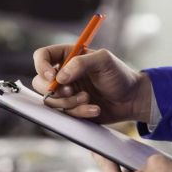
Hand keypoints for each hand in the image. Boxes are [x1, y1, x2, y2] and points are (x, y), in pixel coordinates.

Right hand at [32, 44, 152, 123]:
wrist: (132, 99)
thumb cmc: (119, 75)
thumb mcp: (104, 61)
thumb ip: (81, 63)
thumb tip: (59, 77)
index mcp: (67, 56)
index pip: (42, 56)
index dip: (41, 66)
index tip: (53, 77)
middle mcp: (63, 74)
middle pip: (39, 82)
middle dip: (54, 91)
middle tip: (70, 91)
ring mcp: (66, 93)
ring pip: (50, 101)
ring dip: (68, 103)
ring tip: (88, 99)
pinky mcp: (71, 109)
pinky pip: (65, 114)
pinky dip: (79, 113)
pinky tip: (95, 108)